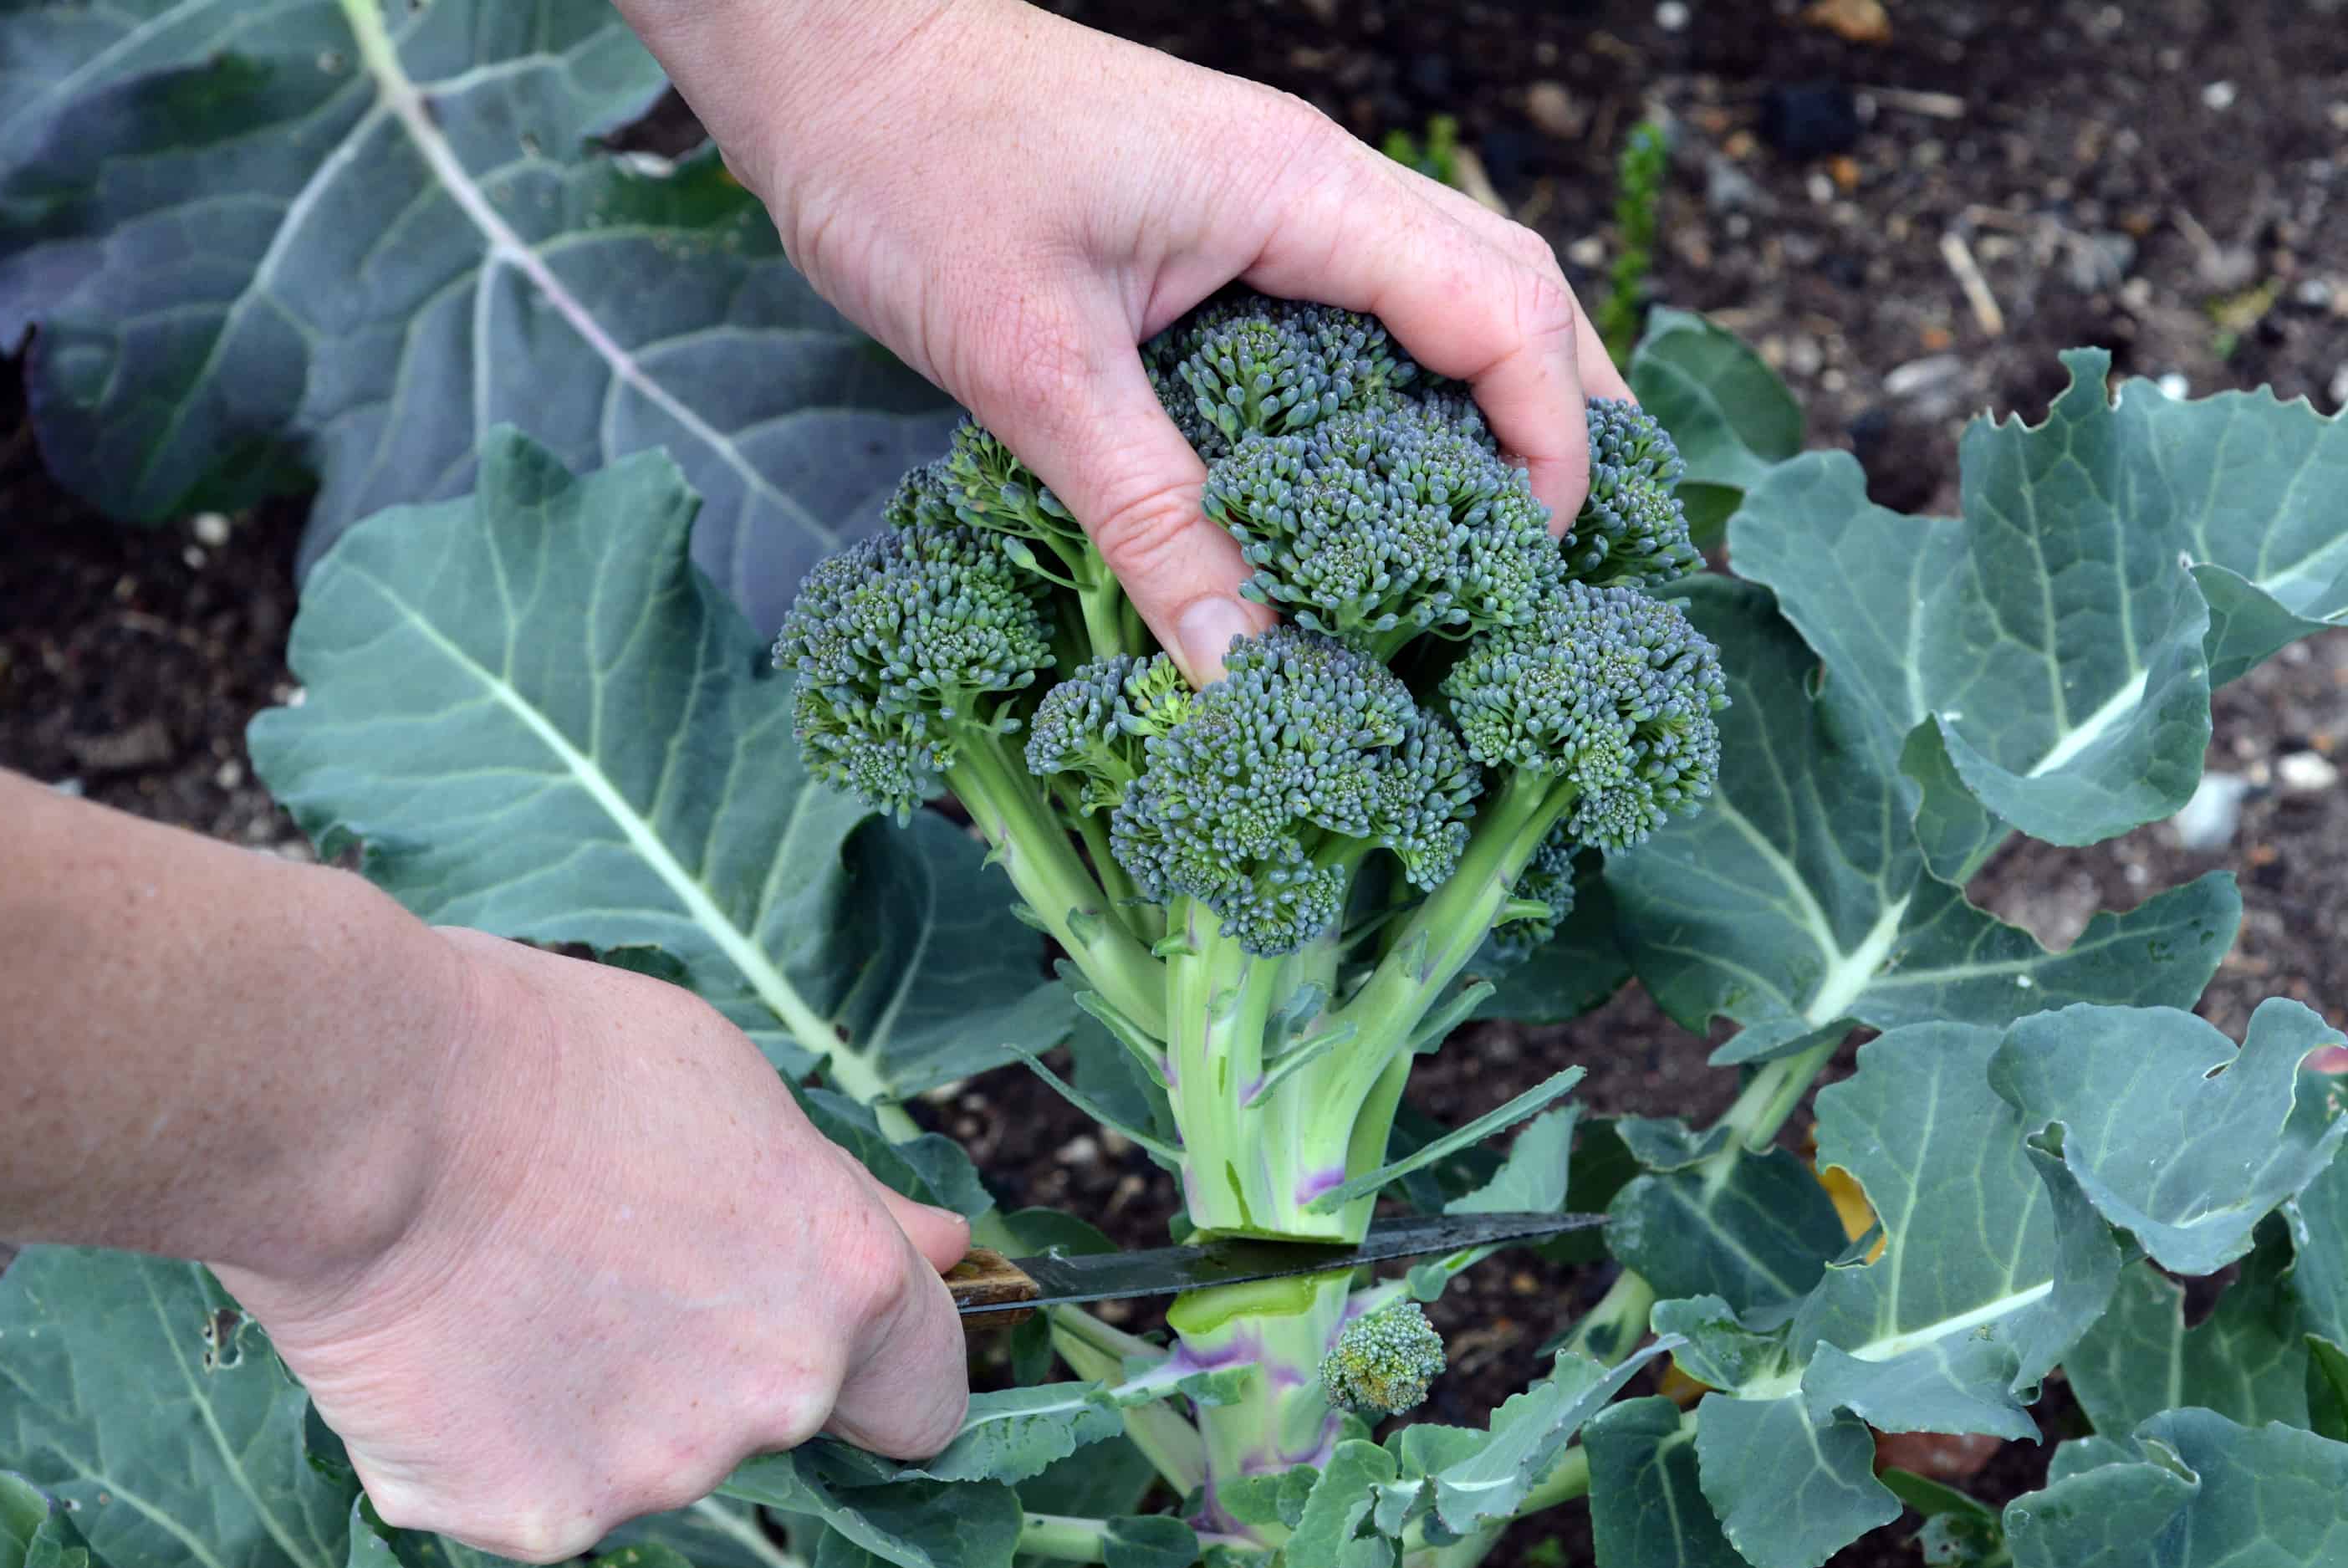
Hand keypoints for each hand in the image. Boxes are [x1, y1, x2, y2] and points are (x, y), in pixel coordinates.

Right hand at [213, 930, 971, 1564]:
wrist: (369, 1106)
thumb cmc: (551, 1061)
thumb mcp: (737, 1090)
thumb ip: (846, 1201)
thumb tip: (946, 1247)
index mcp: (844, 1284)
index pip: (927, 1395)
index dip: (884, 1367)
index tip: (832, 1342)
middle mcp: (772, 1397)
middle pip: (774, 1416)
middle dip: (716, 1362)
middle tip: (611, 1261)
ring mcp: (650, 1474)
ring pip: (647, 1459)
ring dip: (602, 1401)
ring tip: (512, 1284)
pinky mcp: (529, 1517)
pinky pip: (531, 1490)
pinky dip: (496, 1440)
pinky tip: (450, 1344)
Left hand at [624, 0, 1631, 678]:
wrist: (830, 52)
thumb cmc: (912, 165)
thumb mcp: (1029, 361)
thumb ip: (1147, 515)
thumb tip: (1240, 669)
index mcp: (1303, 193)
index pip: (1502, 317)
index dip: (1549, 448)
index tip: (1531, 574)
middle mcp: (1316, 186)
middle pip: (1517, 292)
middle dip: (1569, 422)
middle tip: (1573, 563)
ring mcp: (1273, 201)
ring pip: (1450, 292)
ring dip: (1499, 403)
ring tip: (1512, 539)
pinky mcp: (1221, 230)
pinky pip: (1359, 307)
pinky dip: (1402, 390)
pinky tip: (1375, 483)